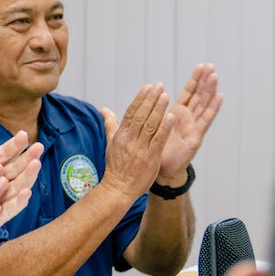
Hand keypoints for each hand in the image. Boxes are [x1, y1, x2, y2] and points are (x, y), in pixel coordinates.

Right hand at [97, 84, 175, 200]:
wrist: (118, 188)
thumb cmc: (115, 166)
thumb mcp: (110, 143)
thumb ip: (110, 124)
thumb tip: (103, 109)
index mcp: (121, 135)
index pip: (131, 112)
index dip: (140, 99)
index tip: (148, 87)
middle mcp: (130, 139)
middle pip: (141, 116)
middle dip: (151, 100)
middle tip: (160, 86)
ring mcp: (140, 148)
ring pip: (150, 125)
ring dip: (159, 109)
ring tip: (166, 96)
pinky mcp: (150, 158)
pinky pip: (158, 140)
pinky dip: (164, 128)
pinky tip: (171, 117)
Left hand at [157, 63, 220, 185]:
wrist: (159, 170)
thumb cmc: (155, 148)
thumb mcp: (149, 126)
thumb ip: (146, 112)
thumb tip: (133, 98)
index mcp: (177, 113)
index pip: (188, 93)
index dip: (194, 80)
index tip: (201, 66)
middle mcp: (188, 118)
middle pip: (199, 96)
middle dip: (204, 81)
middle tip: (211, 66)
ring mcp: (193, 127)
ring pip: (203, 105)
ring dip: (209, 90)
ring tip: (214, 76)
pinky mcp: (195, 137)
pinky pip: (205, 121)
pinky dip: (213, 108)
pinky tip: (219, 97)